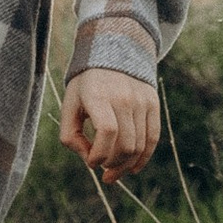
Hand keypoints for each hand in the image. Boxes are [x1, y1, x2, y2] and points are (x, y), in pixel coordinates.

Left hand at [60, 69, 159, 186]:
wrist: (115, 51)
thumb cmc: (87, 84)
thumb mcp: (69, 104)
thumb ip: (70, 135)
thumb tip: (88, 160)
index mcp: (99, 95)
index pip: (107, 131)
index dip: (99, 154)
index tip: (91, 163)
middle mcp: (124, 97)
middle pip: (126, 144)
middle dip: (113, 165)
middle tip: (103, 169)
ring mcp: (141, 101)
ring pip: (140, 146)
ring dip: (126, 166)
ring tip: (114, 171)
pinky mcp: (153, 104)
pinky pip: (153, 138)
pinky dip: (143, 158)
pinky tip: (132, 168)